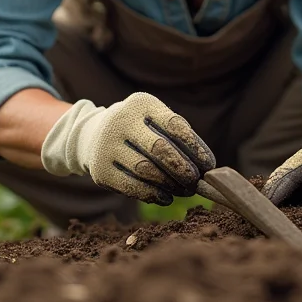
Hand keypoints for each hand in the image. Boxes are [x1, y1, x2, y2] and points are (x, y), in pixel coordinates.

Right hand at [41, 92, 214, 204]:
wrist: (92, 136)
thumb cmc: (138, 129)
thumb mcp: (154, 120)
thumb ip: (178, 137)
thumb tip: (205, 168)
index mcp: (140, 103)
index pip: (173, 124)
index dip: (195, 147)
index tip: (209, 165)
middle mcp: (120, 120)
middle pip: (159, 148)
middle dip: (182, 168)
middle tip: (197, 181)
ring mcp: (106, 145)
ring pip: (146, 170)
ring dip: (170, 184)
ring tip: (185, 190)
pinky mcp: (100, 170)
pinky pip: (131, 187)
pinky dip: (153, 195)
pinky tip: (166, 197)